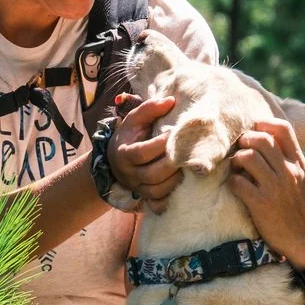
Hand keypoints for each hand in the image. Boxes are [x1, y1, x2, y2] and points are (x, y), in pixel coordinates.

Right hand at [105, 94, 184, 210]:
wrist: (115, 160)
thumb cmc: (130, 135)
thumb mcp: (134, 119)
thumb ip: (150, 109)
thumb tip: (171, 101)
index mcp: (124, 153)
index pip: (143, 152)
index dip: (161, 145)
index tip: (177, 133)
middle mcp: (129, 174)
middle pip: (152, 175)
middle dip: (172, 164)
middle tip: (189, 153)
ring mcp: (137, 188)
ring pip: (157, 190)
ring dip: (175, 180)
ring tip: (189, 167)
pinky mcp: (146, 197)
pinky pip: (158, 203)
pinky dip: (171, 197)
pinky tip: (183, 187)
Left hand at [227, 118, 304, 265]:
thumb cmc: (302, 210)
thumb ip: (292, 161)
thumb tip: (273, 143)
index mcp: (299, 164)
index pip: (284, 130)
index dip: (265, 124)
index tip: (255, 129)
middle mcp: (288, 172)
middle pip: (261, 140)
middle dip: (245, 140)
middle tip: (240, 149)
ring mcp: (274, 187)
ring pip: (248, 157)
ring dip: (236, 160)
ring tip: (237, 168)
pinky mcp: (261, 204)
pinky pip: (238, 182)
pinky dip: (233, 182)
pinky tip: (236, 187)